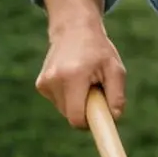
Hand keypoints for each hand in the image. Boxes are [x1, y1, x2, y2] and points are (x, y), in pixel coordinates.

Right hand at [35, 0, 125, 127]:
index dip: (88, 125)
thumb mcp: (115, 69)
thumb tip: (114, 118)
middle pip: (72, 116)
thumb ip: (117, 95)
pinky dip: (69, 96)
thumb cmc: (98, 50)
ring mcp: (44, 83)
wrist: (73, 28)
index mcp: (73, 77)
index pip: (76, 118)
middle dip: (86, 110)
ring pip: (66, 110)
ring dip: (78, 102)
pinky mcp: (40, 84)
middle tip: (95, 90)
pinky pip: (59, 102)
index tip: (98, 128)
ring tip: (84, 81)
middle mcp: (54, 81)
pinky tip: (72, 78)